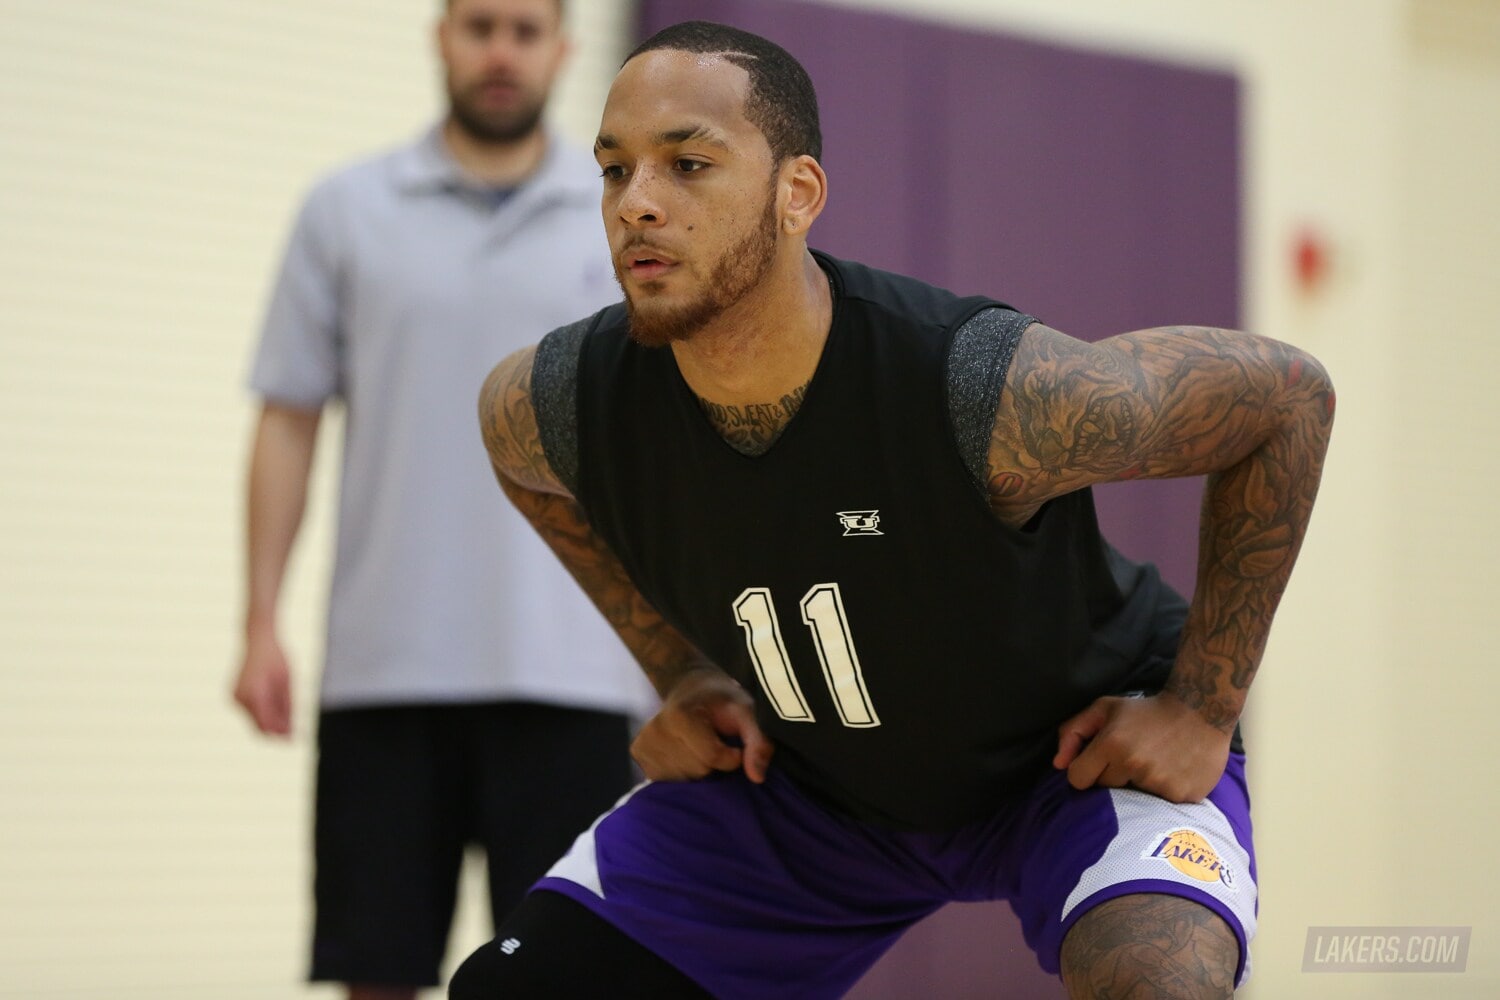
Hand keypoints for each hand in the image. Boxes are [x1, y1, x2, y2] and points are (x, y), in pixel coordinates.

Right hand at [232, 631, 293, 736]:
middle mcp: (241, 698)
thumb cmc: (278, 659)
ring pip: (255, 720)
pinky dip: (263, 712)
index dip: (280, 735)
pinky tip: (274, 698)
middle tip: (293, 734)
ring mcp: (235, 697)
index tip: (294, 740)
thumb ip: (288, 707)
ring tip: (286, 705)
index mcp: (256, 694)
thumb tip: (290, 731)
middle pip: (259, 727)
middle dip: (276, 731)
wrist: (259, 640)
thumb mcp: (288, 682)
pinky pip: (250, 712)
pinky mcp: (234, 696)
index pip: (267, 725)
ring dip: (270, 720)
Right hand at [632, 667, 773, 782]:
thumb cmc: (721, 700)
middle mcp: (655, 731)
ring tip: (699, 746)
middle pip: (697, 771)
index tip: (732, 743)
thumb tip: (756, 777)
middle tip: (714, 741)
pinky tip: (686, 755)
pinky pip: (668, 782)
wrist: (691, 687)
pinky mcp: (639, 756)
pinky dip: (683, 773)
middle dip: (714, 764)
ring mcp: (643, 745)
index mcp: (679, 716)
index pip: (711, 757)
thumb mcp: (746, 712)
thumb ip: (756, 741)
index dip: (731, 756)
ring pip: (683, 780)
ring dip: (699, 770)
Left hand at [1053, 691, 1230, 802]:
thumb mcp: (1105, 709)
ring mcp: (1159, 783)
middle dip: (1113, 776)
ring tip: (1155, 762)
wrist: (1202, 711)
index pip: (1078, 779)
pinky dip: (1164, 792)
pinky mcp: (1182, 795)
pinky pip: (1161, 805)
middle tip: (1134, 756)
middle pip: (1105, 789)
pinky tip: (1173, 771)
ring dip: (1139, 785)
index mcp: (1111, 744)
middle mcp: (1134, 765)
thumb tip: (1058, 764)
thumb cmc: (1147, 711)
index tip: (1098, 763)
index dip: (1085, 771)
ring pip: (1133, 799)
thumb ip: (1073, 732)